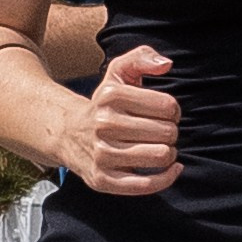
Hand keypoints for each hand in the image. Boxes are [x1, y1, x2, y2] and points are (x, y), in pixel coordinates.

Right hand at [67, 40, 179, 193]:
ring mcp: (102, 154)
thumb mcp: (118, 73)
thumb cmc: (104, 105)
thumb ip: (142, 57)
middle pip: (168, 132)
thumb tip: (165, 65)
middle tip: (159, 132)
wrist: (68, 134)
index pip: (168, 106)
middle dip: (171, 132)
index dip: (173, 111)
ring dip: (169, 153)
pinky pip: (146, 185)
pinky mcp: (102, 180)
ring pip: (161, 155)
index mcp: (110, 95)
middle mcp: (103, 123)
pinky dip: (166, 178)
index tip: (164, 114)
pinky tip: (170, 169)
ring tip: (159, 148)